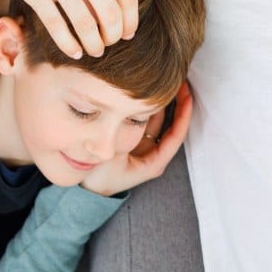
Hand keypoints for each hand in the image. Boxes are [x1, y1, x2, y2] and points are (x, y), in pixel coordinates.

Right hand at [0, 0, 137, 57]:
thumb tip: (121, 14)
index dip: (130, 22)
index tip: (127, 34)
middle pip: (109, 14)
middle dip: (112, 36)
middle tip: (109, 43)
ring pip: (84, 24)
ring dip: (93, 44)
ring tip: (95, 51)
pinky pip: (56, 26)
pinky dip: (68, 45)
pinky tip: (74, 51)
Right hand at [80, 82, 192, 196]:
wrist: (84, 190)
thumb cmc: (100, 177)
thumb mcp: (116, 153)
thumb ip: (128, 132)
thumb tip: (136, 106)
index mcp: (155, 163)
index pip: (176, 135)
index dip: (183, 114)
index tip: (187, 94)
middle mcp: (153, 156)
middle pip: (170, 126)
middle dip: (176, 104)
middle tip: (180, 81)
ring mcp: (143, 149)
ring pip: (157, 121)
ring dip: (161, 103)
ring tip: (166, 81)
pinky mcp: (132, 143)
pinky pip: (143, 121)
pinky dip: (146, 107)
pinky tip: (147, 92)